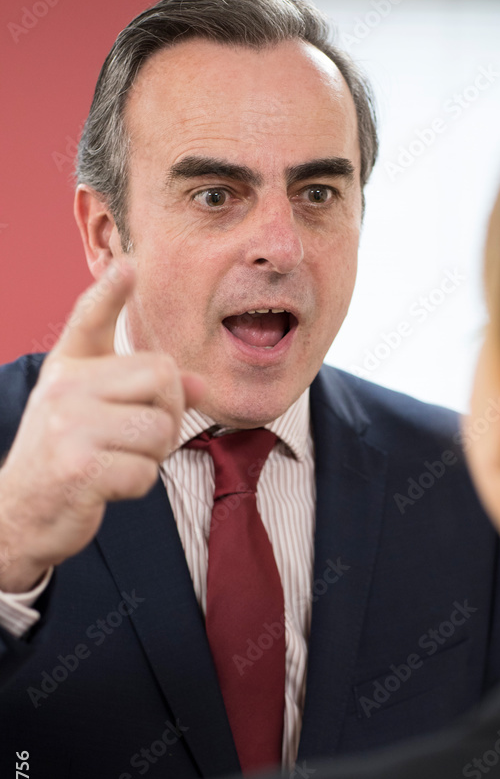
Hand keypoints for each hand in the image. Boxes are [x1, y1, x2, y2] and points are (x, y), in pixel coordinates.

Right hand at [0, 260, 205, 592]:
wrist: (21, 513)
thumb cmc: (66, 457)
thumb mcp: (94, 415)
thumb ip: (143, 394)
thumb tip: (198, 384)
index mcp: (67, 368)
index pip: (90, 319)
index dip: (109, 291)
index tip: (128, 266)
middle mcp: (64, 388)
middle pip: (162, 377)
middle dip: (167, 412)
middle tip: (139, 435)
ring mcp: (69, 427)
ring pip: (160, 428)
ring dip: (152, 454)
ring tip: (118, 459)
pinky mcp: (80, 468)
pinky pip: (146, 471)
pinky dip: (137, 484)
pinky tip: (107, 484)